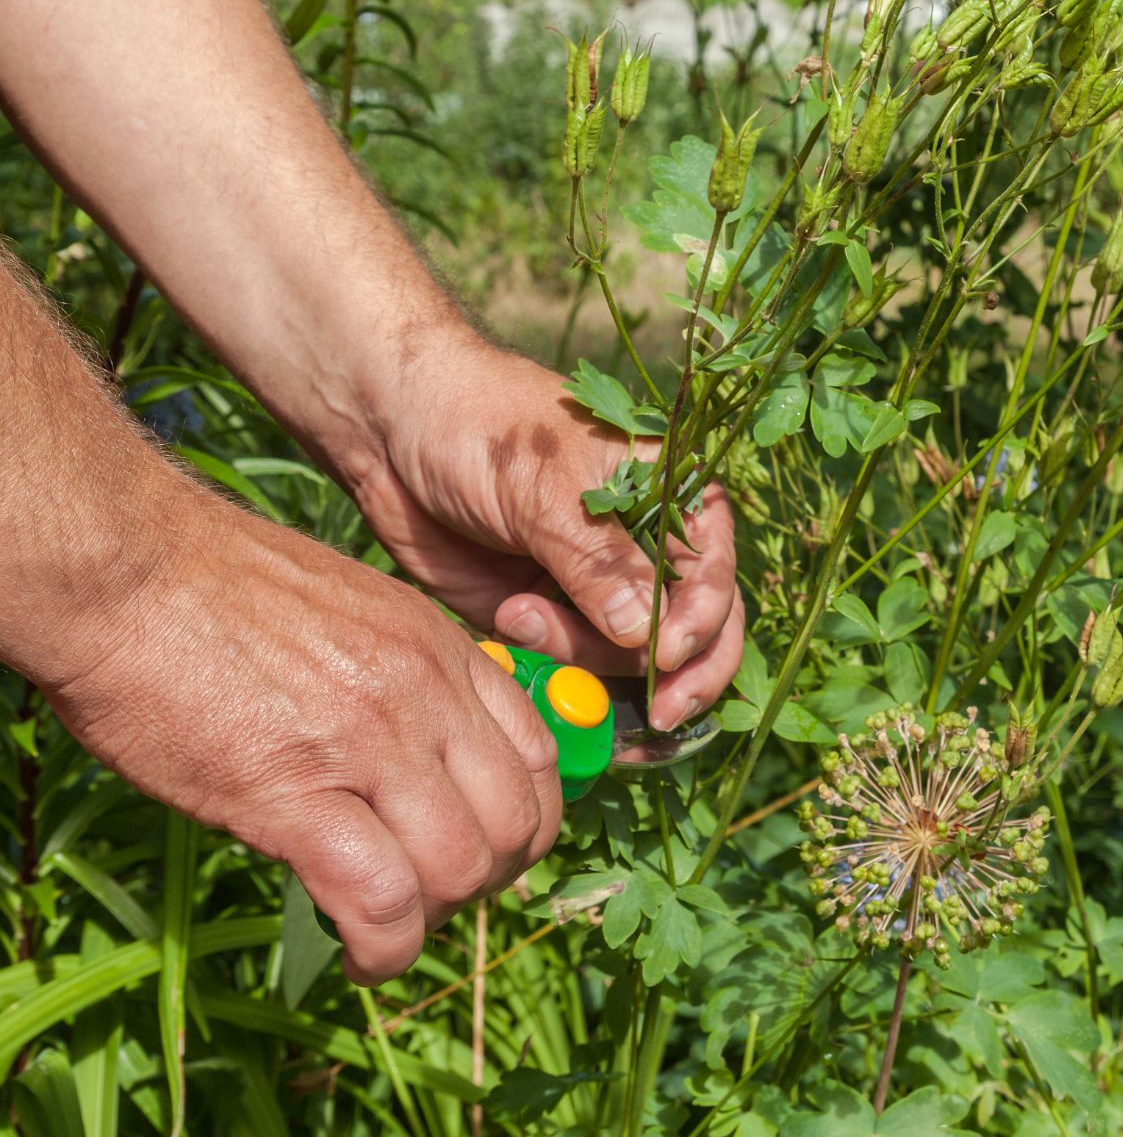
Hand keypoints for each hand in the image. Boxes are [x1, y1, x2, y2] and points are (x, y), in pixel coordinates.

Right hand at [41, 485, 560, 984]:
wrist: (129, 570)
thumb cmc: (223, 586)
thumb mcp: (356, 607)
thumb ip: (406, 673)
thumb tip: (424, 749)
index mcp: (439, 647)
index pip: (540, 753)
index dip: (528, 821)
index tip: (489, 848)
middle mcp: (422, 695)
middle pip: (515, 822)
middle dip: (491, 879)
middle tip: (437, 893)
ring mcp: (365, 743)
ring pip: (460, 867)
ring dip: (435, 918)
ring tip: (391, 923)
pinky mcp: (292, 794)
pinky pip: (381, 900)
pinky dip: (383, 949)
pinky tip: (360, 955)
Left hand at [349, 328, 744, 731]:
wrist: (389, 432)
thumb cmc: (479, 427)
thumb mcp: (544, 488)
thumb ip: (600, 564)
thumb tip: (652, 638)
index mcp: (663, 494)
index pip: (714, 571)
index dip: (703, 621)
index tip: (667, 655)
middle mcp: (639, 546)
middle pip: (689, 630)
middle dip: (671, 672)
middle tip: (653, 713)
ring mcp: (592, 588)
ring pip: (626, 659)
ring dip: (582, 657)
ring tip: (517, 614)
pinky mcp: (546, 617)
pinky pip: (569, 667)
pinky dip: (551, 668)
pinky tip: (510, 628)